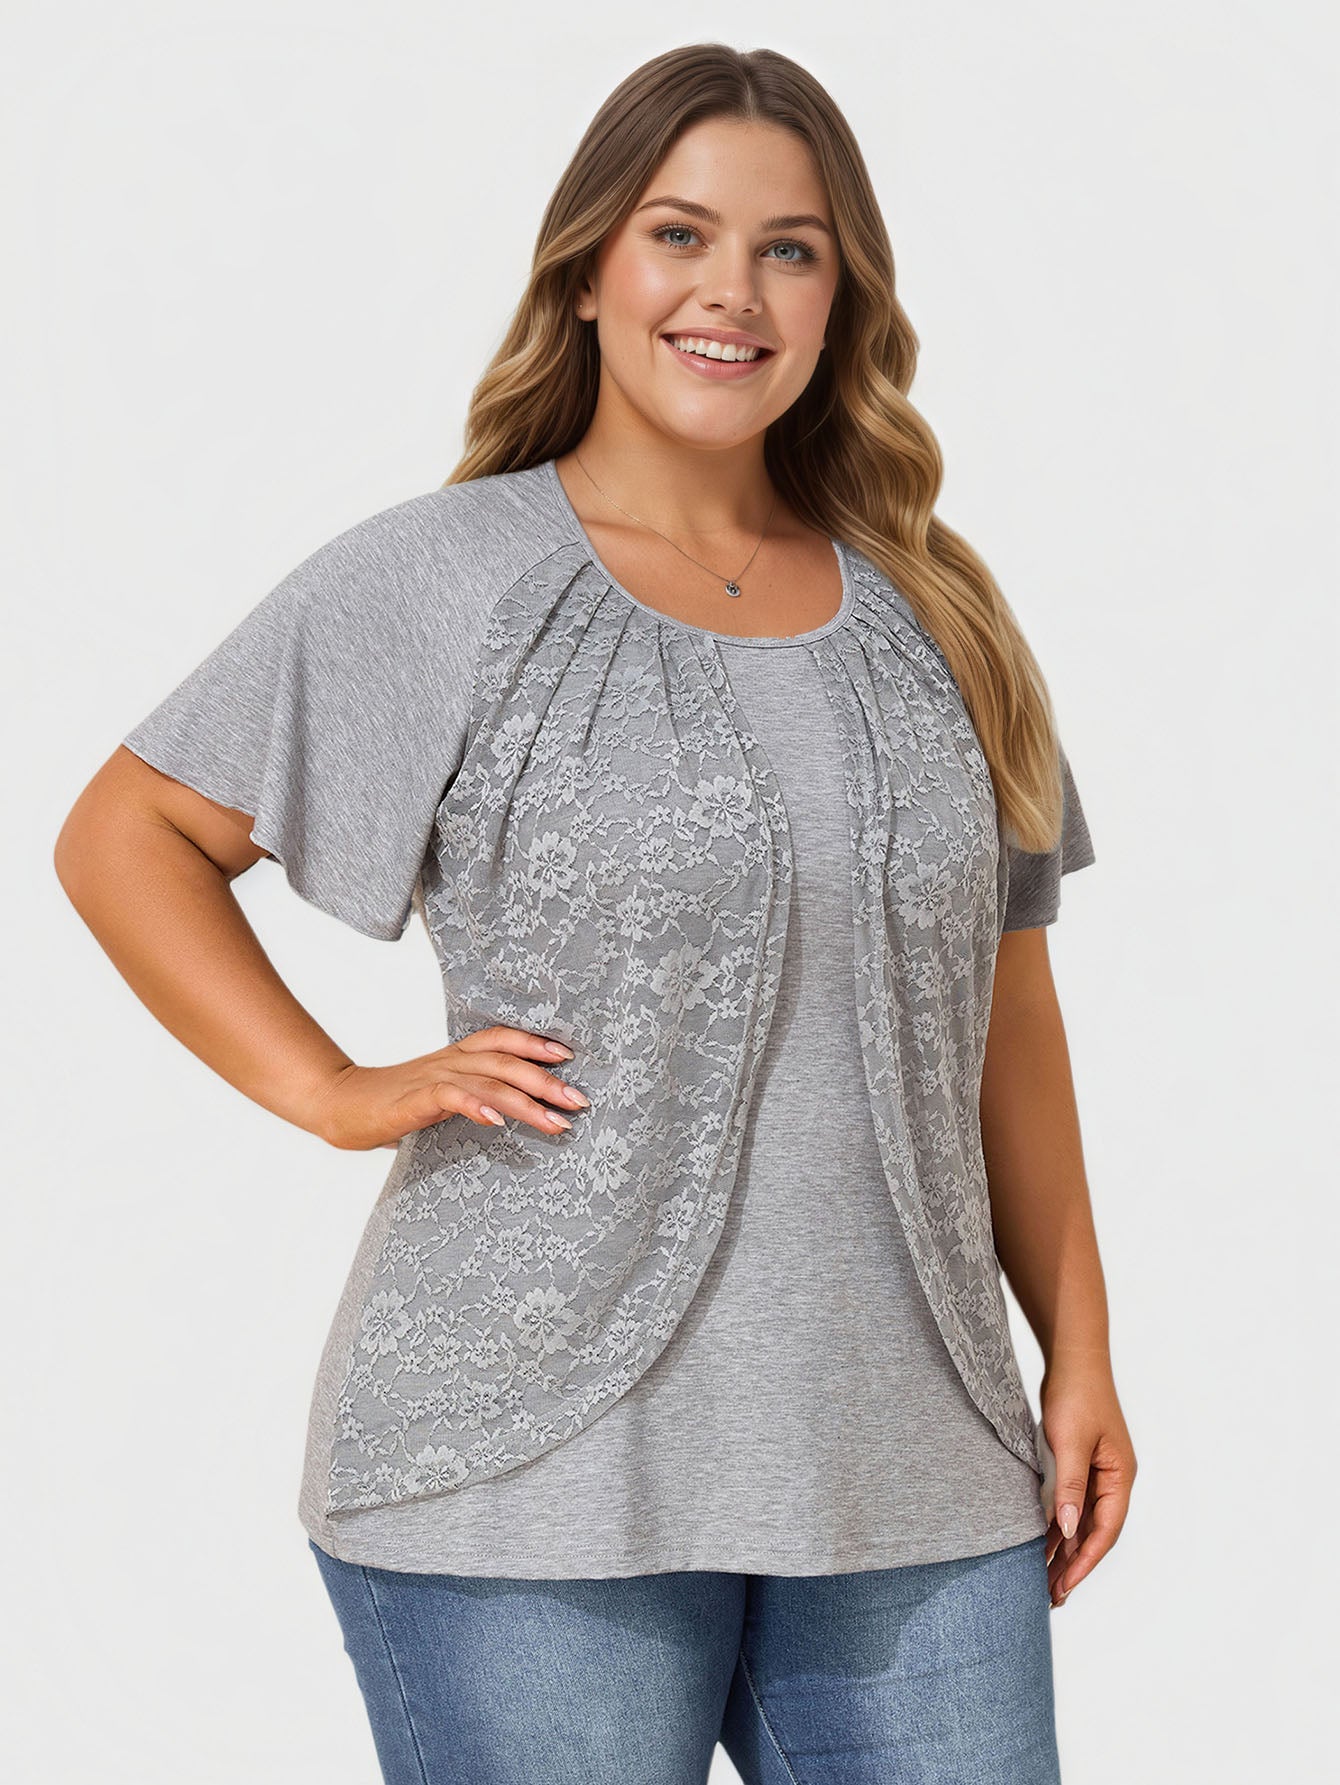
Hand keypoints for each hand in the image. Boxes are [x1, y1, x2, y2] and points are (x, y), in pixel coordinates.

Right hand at [310, 1025, 588, 1151]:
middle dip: (547, 1081)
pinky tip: (496, 1121)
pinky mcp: (413, 1100)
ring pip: (487, 1082)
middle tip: (580, 1101)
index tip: (569, 1055)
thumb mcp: (440, 1094)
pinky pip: (450, 1097)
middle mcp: (450, 1062)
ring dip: (526, 1101)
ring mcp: (432, 1078)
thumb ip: (471, 1095)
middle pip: (505, 1062)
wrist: (338, 1104)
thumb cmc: (392, 1103)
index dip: (534, 1043)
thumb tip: (510, 1111)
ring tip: (555, 1121)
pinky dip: (476, 1106)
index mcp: (456, 1057)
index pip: (501, 1039)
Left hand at [1037, 1354, 1136, 1608]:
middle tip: (1051, 1598)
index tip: (1064, 1588)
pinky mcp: (1079, 1463)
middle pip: (1094, 1532)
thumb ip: (1070, 1486)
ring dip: (1064, 1550)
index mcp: (1121, 1477)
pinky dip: (1057, 1526)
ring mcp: (1097, 1472)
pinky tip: (1041, 1545)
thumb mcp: (1069, 1441)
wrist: (1072, 1356)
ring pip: (1081, 1521)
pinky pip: (1070, 1504)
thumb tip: (1070, 1531)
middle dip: (1074, 1566)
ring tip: (1043, 1582)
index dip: (1085, 1562)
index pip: (1105, 1531)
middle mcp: (1113, 1480)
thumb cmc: (1076, 1394)